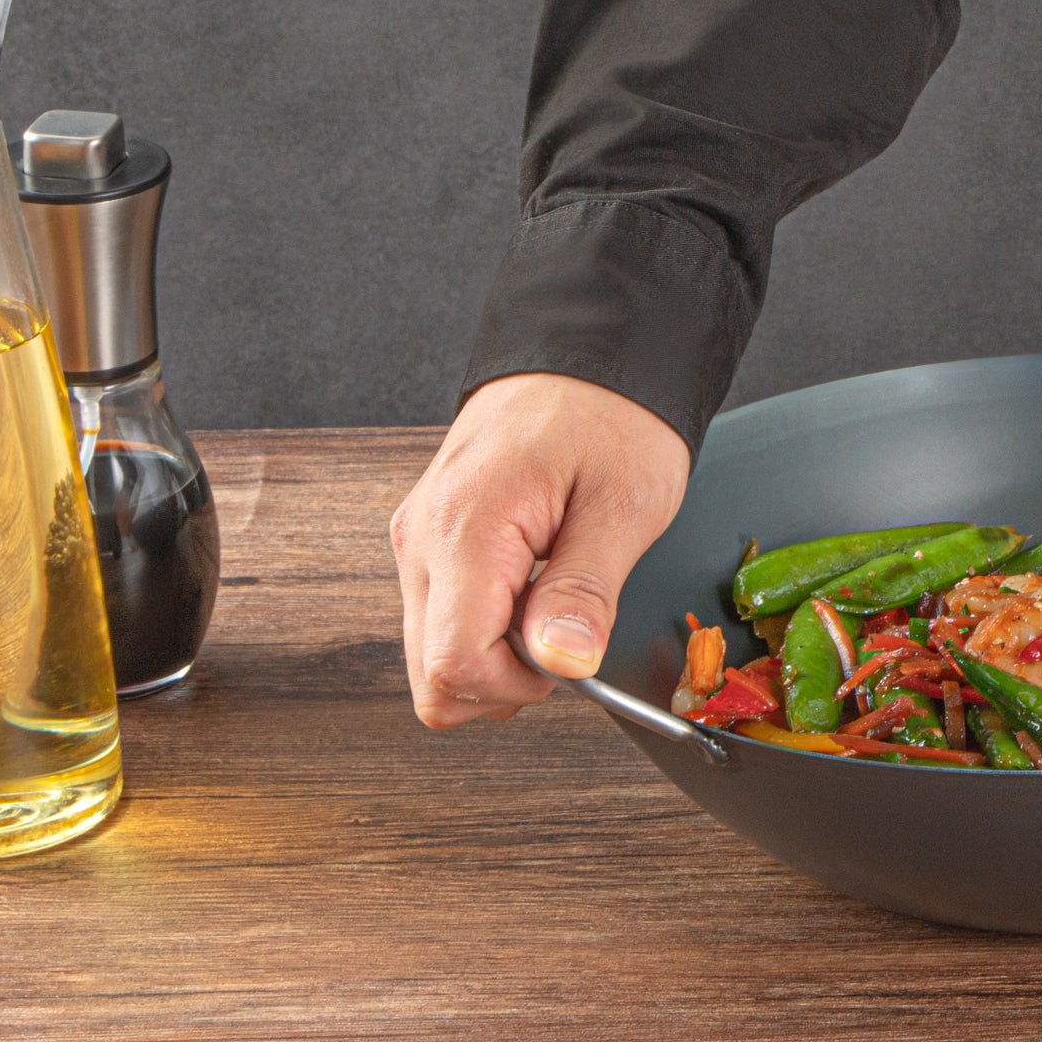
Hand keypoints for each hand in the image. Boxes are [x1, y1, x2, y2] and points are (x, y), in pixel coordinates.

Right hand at [390, 374, 689, 726]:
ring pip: (434, 655)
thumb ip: (586, 592)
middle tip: (568, 630)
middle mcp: (421, 543)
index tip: (572, 655)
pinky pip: (447, 619)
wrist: (585, 356)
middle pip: (432, 678)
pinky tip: (537, 587)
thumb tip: (563, 664)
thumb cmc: (610, 417)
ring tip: (557, 596)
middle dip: (505, 681)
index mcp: (463, 531)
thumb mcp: (622, 505)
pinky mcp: (432, 545)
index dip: (520, 685)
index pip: (454, 667)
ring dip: (500, 654)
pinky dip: (492, 627)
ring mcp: (419, 545)